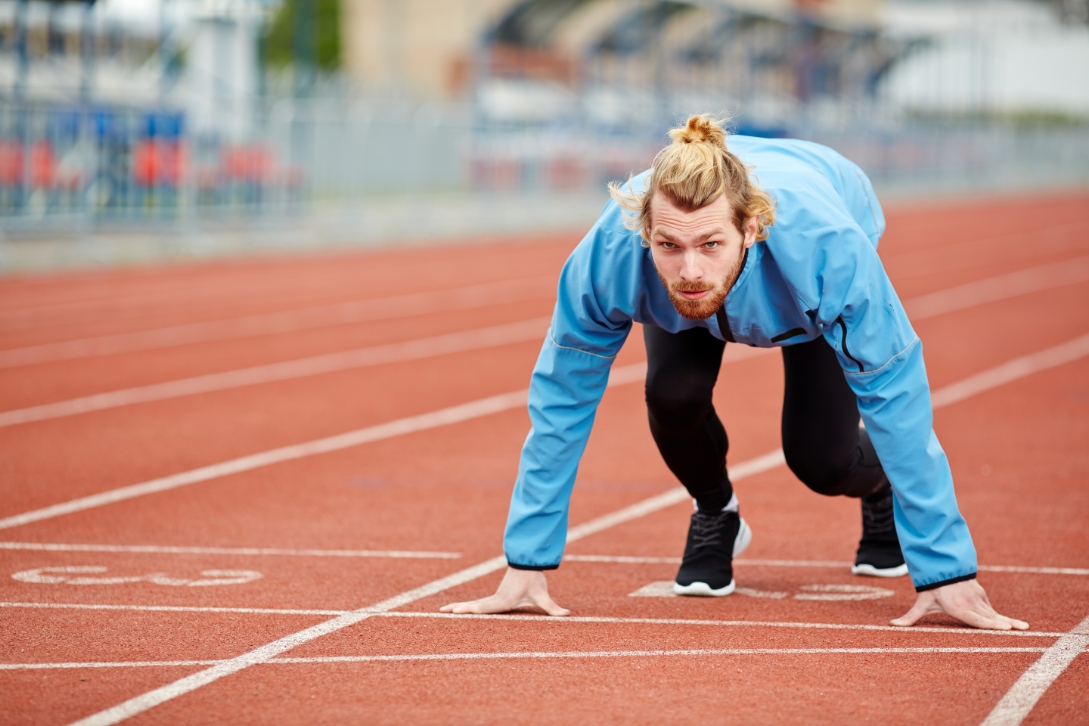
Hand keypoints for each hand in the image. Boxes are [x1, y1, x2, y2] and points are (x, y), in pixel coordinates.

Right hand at [440, 567, 569, 615]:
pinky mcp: (496, 596)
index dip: (470, 609)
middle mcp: (496, 598)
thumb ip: (553, 607)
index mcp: (503, 600)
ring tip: (443, 611)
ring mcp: (494, 597)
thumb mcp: (542, 594)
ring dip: (459, 607)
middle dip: (458, 609)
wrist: (528, 563)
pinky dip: (467, 607)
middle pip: (474, 606)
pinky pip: (479, 603)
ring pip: (474, 604)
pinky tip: (459, 610)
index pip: (484, 607)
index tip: (457, 611)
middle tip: (441, 611)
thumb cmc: (533, 579)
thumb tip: (567, 614)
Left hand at [891, 578, 1027, 629]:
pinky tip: (1013, 623)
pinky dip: (1002, 616)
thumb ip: (910, 616)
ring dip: (1009, 620)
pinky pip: (992, 608)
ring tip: (1025, 627)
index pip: (976, 618)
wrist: (942, 565)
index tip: (1005, 628)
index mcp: (958, 607)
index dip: (990, 623)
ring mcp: (978, 598)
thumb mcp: (922, 602)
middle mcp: (970, 603)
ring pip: (995, 612)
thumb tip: (892, 625)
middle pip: (990, 616)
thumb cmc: (932, 588)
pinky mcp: (982, 595)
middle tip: (1022, 630)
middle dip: (1006, 624)